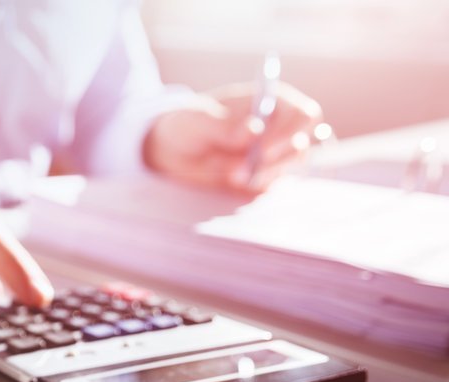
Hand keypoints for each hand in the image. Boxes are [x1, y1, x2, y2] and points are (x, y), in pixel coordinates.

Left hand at [144, 82, 322, 192]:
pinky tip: (235, 181)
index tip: (263, 150)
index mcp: (271, 102)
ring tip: (233, 175)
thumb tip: (254, 129)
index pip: (304, 114)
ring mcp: (274, 152)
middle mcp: (279, 126)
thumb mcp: (197, 120)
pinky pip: (273, 183)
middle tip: (246, 168)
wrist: (172, 149)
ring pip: (290, 168)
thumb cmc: (187, 124)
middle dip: (277, 160)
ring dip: (265, 174)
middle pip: (301, 145)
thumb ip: (223, 125)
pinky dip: (257, 185)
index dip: (291, 132)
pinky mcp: (264, 174)